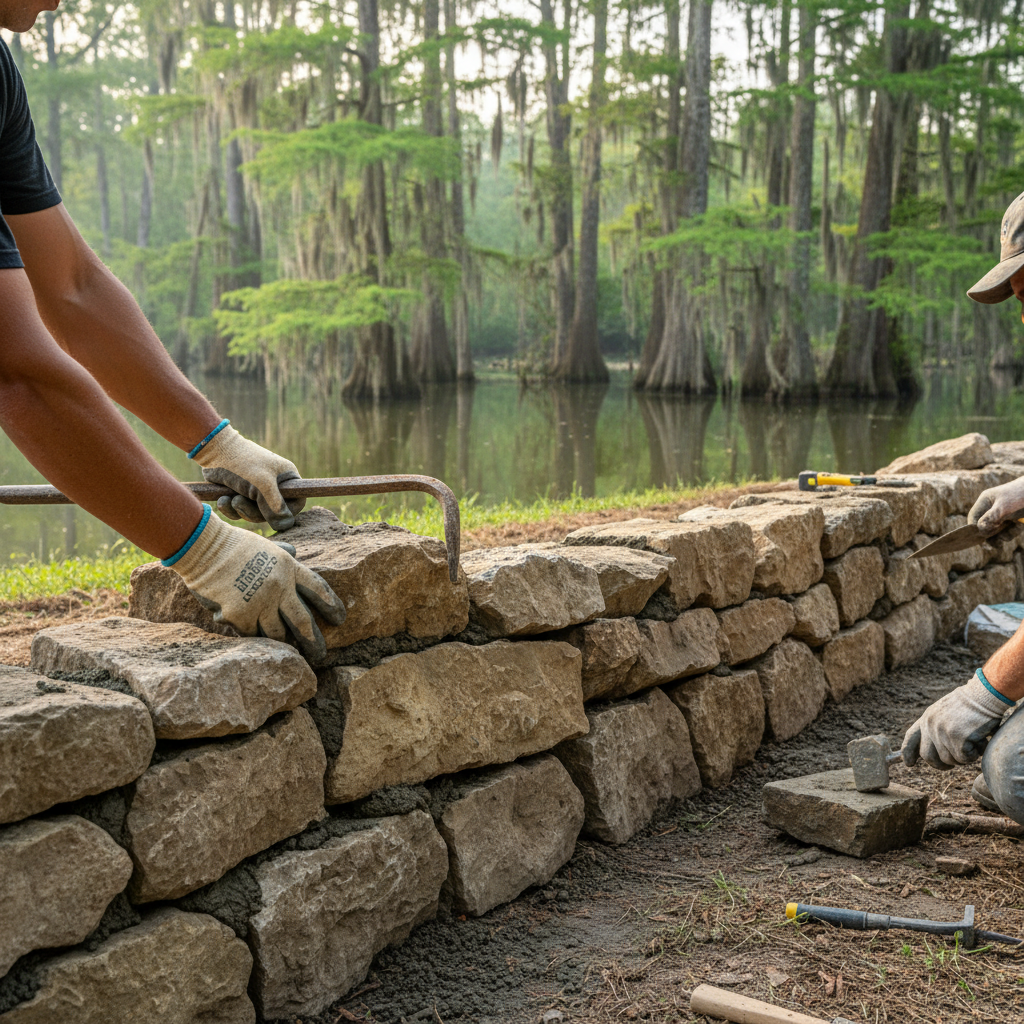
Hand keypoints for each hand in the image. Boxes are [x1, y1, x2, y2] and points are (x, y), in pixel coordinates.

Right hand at [167, 508, 344, 661]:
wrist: (204, 548)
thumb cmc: (233, 544)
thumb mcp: (267, 545)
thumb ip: (283, 552)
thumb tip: (295, 551)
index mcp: (289, 568)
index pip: (319, 589)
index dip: (332, 605)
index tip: (340, 619)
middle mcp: (280, 587)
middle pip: (304, 622)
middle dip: (314, 641)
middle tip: (321, 655)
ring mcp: (261, 603)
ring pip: (278, 634)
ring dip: (283, 644)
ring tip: (290, 653)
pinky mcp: (240, 616)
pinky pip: (251, 633)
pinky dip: (251, 635)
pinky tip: (252, 637)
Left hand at [191, 422, 305, 530]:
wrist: (213, 451)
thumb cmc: (241, 463)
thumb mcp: (261, 485)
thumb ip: (275, 506)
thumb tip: (286, 525)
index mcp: (286, 478)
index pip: (296, 503)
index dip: (287, 513)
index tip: (272, 515)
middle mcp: (274, 485)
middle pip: (273, 513)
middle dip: (254, 512)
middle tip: (239, 503)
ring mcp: (257, 491)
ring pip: (255, 514)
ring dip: (240, 510)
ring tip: (228, 498)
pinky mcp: (241, 494)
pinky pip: (241, 511)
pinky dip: (231, 508)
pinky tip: (222, 499)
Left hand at [902, 672, 1011, 769]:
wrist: (984, 695)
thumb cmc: (971, 704)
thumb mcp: (945, 712)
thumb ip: (936, 727)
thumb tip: (933, 750)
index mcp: (926, 717)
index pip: (912, 737)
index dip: (908, 752)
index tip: (909, 764)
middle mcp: (930, 725)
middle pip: (928, 756)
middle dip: (941, 765)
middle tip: (953, 765)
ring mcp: (942, 732)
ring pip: (949, 760)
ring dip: (962, 757)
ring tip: (972, 741)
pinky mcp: (957, 738)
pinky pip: (964, 758)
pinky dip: (974, 754)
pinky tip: (980, 740)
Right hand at [968, 476, 1023, 534]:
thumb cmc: (1021, 495)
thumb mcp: (1004, 507)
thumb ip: (990, 518)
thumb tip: (979, 530)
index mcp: (986, 501)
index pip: (974, 518)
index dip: (975, 529)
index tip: (982, 538)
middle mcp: (992, 508)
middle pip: (984, 527)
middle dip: (991, 534)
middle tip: (998, 539)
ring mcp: (1002, 515)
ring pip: (995, 532)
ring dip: (1003, 535)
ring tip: (1015, 528)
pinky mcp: (1012, 520)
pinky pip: (1006, 532)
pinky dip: (1011, 533)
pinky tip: (1019, 527)